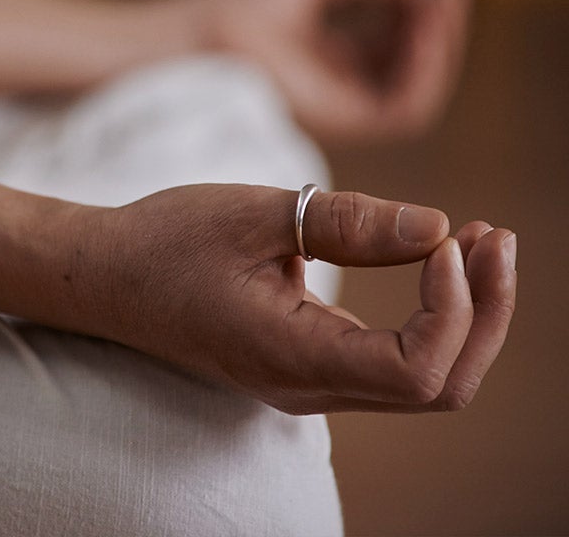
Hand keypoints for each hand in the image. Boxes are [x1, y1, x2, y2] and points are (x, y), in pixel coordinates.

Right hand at [81, 184, 515, 414]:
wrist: (105, 276)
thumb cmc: (165, 240)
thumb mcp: (254, 214)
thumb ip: (348, 223)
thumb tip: (439, 227)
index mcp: (289, 355)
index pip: (417, 370)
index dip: (455, 307)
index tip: (445, 238)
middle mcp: (307, 386)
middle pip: (439, 387)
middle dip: (486, 314)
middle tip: (496, 236)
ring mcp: (307, 381)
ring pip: (423, 380)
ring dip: (467, 315)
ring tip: (479, 242)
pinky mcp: (306, 362)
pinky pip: (393, 360)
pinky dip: (431, 314)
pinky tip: (437, 259)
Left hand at [158, 0, 471, 143]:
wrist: (183, 36)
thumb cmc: (224, 5)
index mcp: (321, 57)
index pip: (390, 44)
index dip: (420, 11)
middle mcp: (332, 89)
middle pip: (407, 69)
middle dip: (438, 28)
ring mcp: (334, 111)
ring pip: (413, 95)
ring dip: (439, 49)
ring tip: (439, 2)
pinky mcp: (333, 126)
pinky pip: (402, 110)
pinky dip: (425, 72)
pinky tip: (426, 27)